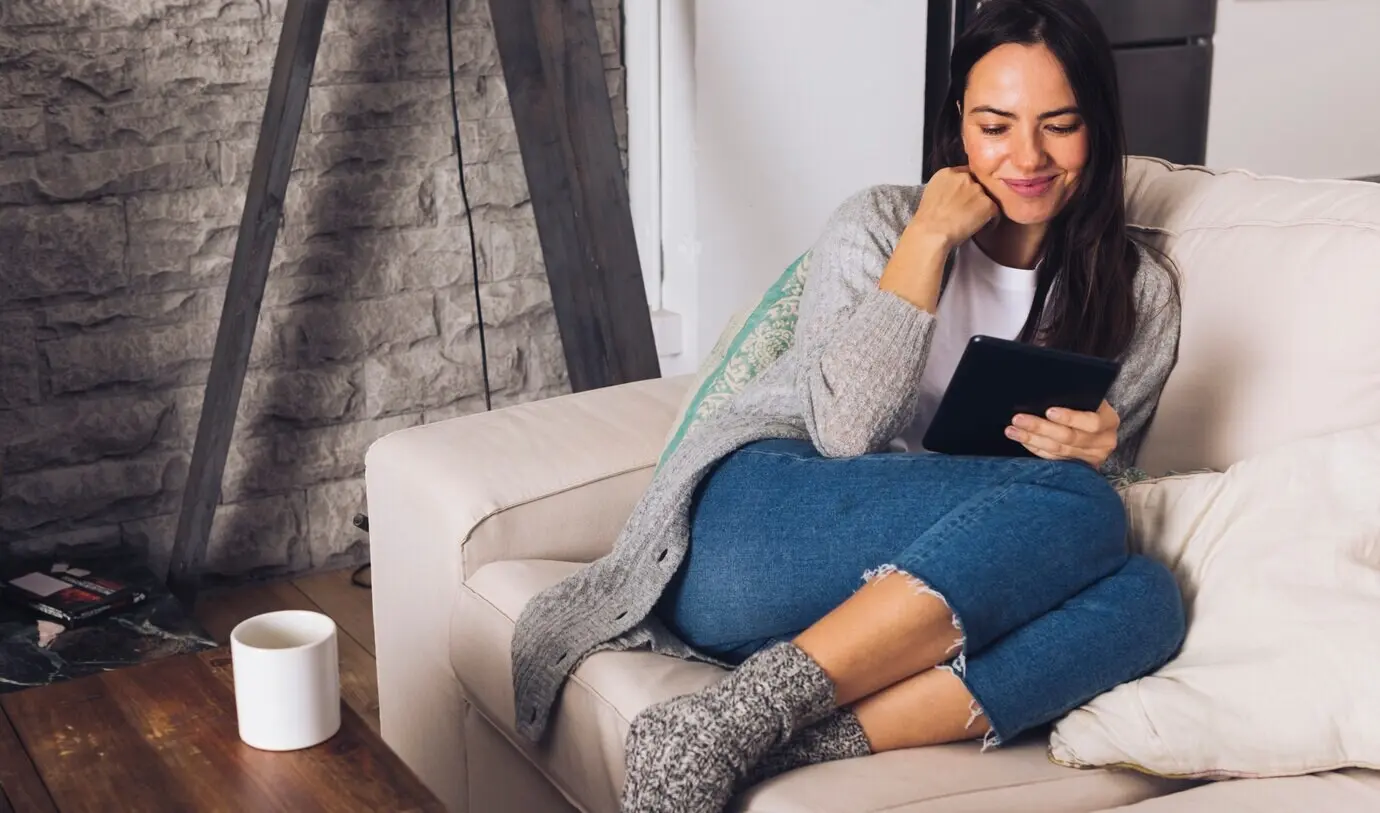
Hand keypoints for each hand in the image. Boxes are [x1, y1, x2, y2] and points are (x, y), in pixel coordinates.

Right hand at [908, 166, 1000, 249]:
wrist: (932, 232)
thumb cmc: (928, 220)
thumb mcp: (931, 193)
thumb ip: (947, 186)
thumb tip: (956, 192)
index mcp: (948, 173)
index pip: (966, 173)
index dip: (967, 186)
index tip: (965, 196)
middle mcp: (964, 177)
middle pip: (978, 183)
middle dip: (976, 195)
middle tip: (968, 210)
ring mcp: (978, 189)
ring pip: (988, 196)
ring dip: (983, 206)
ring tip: (972, 220)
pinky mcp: (988, 203)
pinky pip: (995, 210)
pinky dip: (991, 220)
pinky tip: (979, 226)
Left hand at [1005, 400, 1119, 468]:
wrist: (1098, 423)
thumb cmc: (1088, 404)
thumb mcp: (1089, 397)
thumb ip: (1075, 397)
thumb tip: (1045, 392)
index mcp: (1109, 421)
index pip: (1091, 422)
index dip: (1070, 418)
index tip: (1048, 411)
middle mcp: (1104, 442)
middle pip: (1069, 438)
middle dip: (1040, 428)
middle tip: (1019, 419)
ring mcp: (1092, 457)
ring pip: (1058, 450)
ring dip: (1032, 439)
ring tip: (1013, 430)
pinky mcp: (1078, 466)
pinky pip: (1053, 458)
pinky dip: (1035, 448)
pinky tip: (1022, 439)